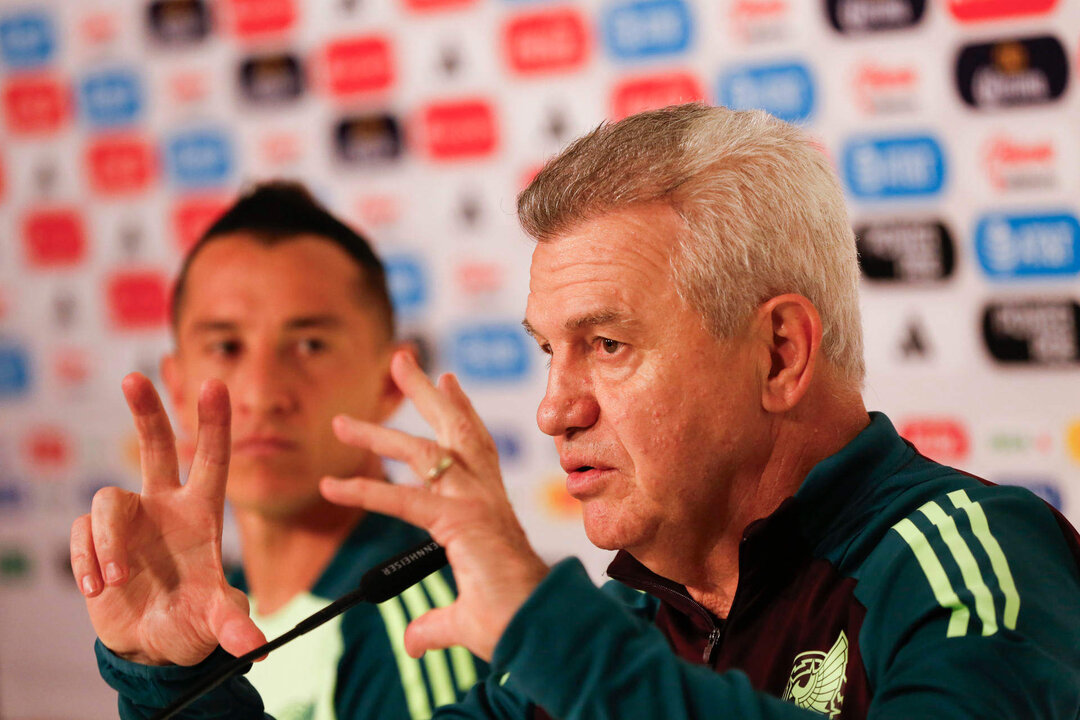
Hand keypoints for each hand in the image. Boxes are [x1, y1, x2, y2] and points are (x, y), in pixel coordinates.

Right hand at [69, 373, 265, 665]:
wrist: (152, 645)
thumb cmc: (192, 622)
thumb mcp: (216, 623)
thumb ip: (233, 628)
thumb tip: (255, 647)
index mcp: (201, 513)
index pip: (212, 459)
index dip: (214, 423)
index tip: (216, 384)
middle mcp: (164, 506)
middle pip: (157, 446)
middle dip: (147, 411)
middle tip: (133, 377)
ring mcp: (128, 522)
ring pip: (108, 502)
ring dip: (108, 542)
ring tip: (117, 581)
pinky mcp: (96, 543)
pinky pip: (82, 537)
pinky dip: (87, 562)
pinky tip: (100, 589)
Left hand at [321, 351, 548, 660]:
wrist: (537, 631)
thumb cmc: (513, 621)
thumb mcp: (463, 619)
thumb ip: (435, 624)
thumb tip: (414, 639)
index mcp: (491, 506)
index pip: (474, 447)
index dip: (460, 411)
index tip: (447, 381)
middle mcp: (485, 496)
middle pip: (454, 431)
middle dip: (426, 393)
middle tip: (402, 359)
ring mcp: (475, 504)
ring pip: (427, 452)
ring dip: (384, 427)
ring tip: (346, 418)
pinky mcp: (460, 522)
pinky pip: (404, 500)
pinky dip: (365, 490)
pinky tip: (332, 485)